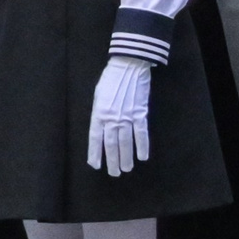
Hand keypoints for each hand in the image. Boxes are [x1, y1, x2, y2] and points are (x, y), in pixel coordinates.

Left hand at [87, 57, 153, 175]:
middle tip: (114, 173)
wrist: (128, 65)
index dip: (95, 152)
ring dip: (126, 158)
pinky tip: (142, 157)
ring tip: (126, 169)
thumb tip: (100, 128)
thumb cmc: (111, 79)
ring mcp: (127, 116)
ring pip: (126, 142)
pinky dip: (143, 146)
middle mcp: (112, 117)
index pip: (95, 138)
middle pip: (111, 144)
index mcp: (98, 112)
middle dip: (112, 160)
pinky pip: (142, 134)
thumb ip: (99, 112)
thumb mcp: (98, 95)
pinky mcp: (141, 114)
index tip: (95, 165)